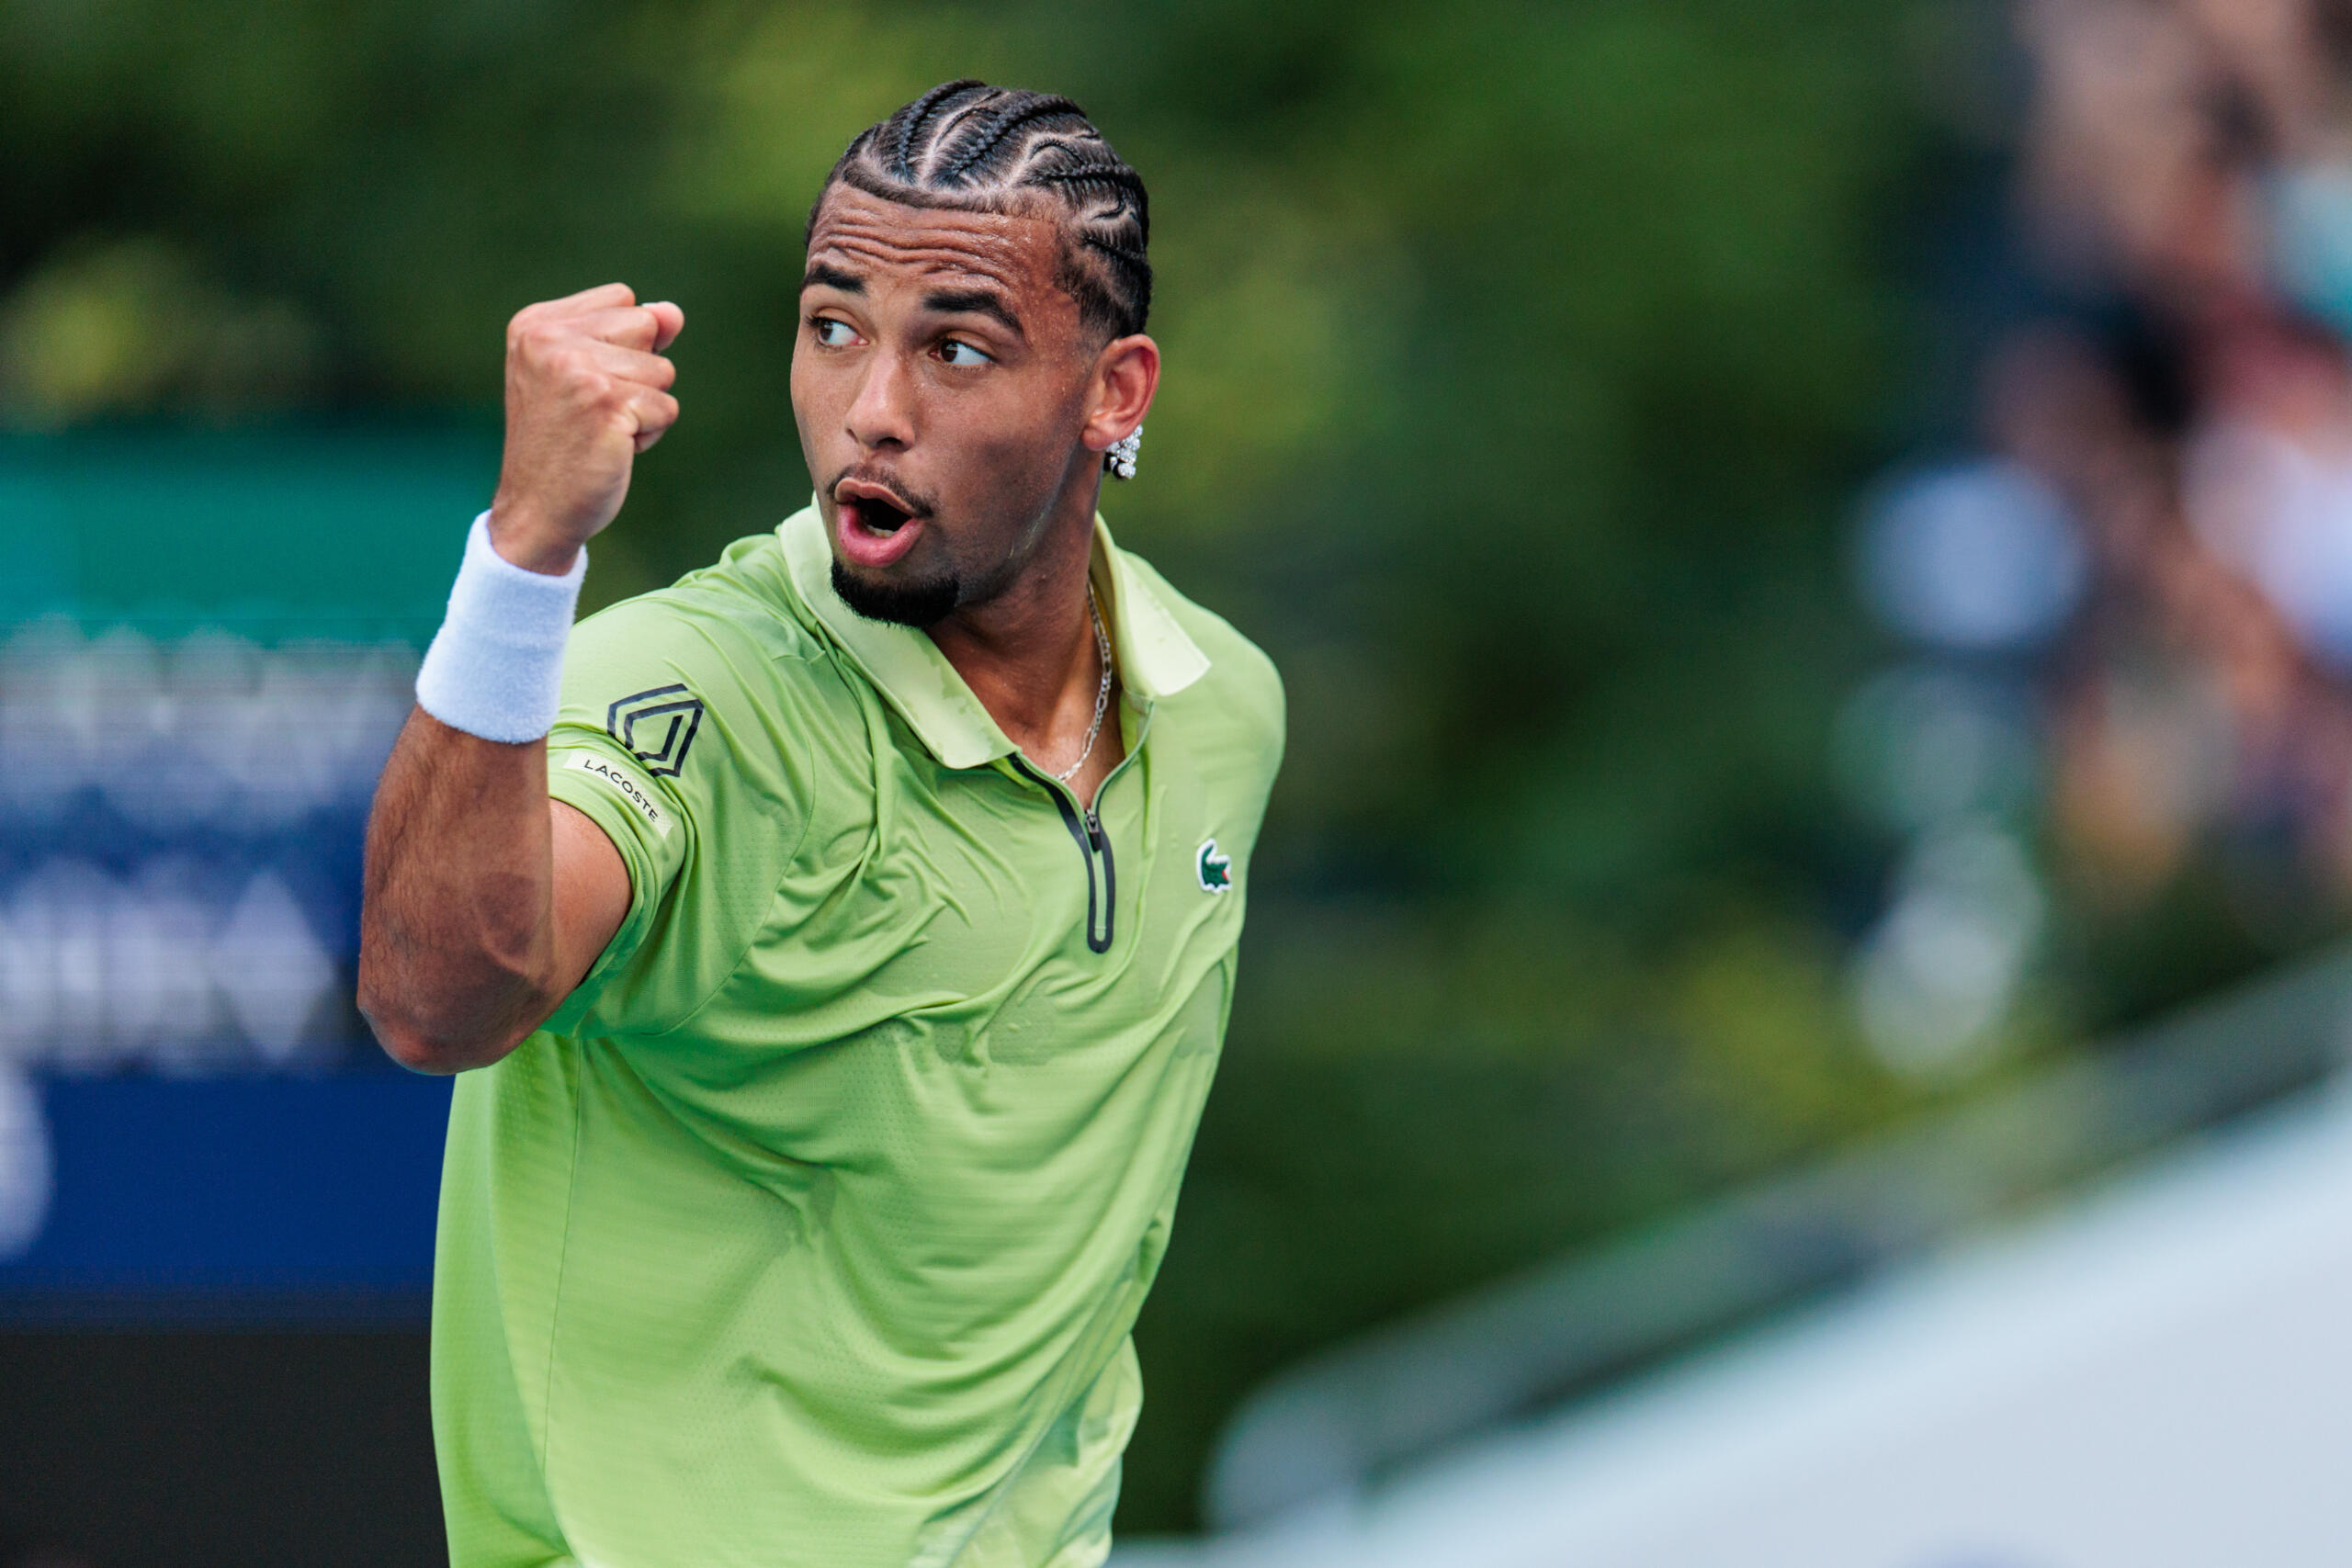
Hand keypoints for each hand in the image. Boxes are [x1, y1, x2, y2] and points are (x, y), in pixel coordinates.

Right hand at [487, 283, 684, 573]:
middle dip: (640, 373)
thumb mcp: (587, 374)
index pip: (624, 300)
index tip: (585, 384)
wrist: (537, 508)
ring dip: (645, 407)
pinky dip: (650, 434)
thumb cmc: (566, 442)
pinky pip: (666, 407)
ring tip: (602, 430)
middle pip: (647, 326)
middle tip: (596, 410)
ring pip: (663, 370)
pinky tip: (612, 448)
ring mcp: (576, 368)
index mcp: (537, 322)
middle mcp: (549, 337)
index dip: (625, 345)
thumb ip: (629, 335)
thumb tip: (672, 312)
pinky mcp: (605, 403)